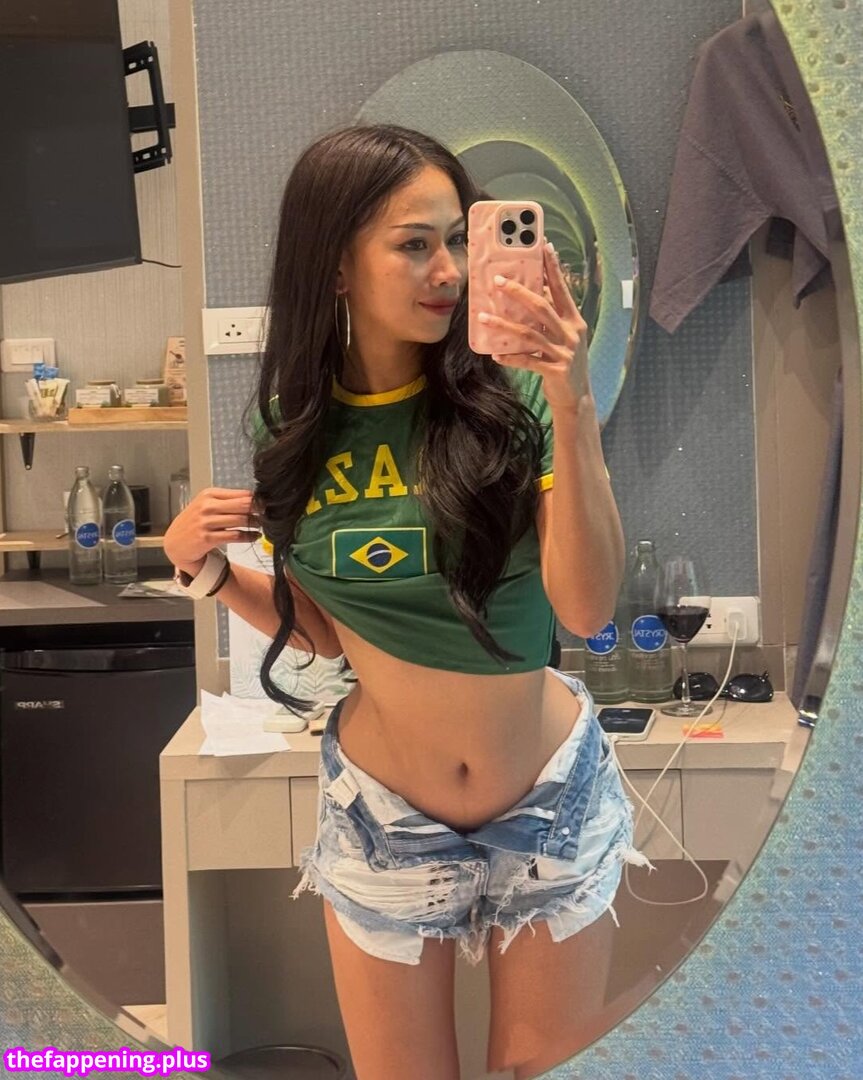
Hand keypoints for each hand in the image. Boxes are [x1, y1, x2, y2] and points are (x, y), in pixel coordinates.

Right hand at [163, 487, 260, 574]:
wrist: (176, 542)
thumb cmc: (195, 522)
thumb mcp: (207, 505)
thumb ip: (228, 501)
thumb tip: (255, 499)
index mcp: (209, 494)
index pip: (240, 494)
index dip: (256, 500)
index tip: (267, 504)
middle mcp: (207, 506)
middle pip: (242, 505)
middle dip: (258, 510)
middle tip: (268, 515)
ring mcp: (206, 522)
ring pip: (240, 520)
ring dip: (255, 524)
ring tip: (262, 526)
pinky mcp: (207, 538)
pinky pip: (235, 536)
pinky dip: (248, 536)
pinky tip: (255, 536)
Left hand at [476, 238, 590, 409]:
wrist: (577, 398)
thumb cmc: (565, 363)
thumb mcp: (563, 338)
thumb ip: (550, 319)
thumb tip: (533, 294)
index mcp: (574, 321)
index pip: (562, 290)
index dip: (553, 268)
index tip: (543, 247)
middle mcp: (571, 333)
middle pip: (542, 307)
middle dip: (518, 292)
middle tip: (497, 281)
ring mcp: (564, 353)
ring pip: (529, 334)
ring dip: (504, 325)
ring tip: (483, 317)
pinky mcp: (555, 371)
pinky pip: (527, 361)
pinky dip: (510, 358)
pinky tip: (495, 356)